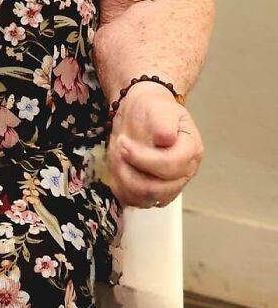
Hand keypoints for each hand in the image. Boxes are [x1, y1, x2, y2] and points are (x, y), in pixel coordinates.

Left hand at [106, 81, 203, 207]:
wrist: (142, 112)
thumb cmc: (153, 109)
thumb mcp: (159, 107)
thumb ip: (163, 122)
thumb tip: (166, 138)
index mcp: (191, 150)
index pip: (172, 166)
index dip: (145, 159)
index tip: (124, 142)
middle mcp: (184, 173)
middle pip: (159, 189)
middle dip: (131, 169)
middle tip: (118, 147)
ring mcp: (168, 186)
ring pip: (144, 198)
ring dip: (123, 177)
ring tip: (117, 154)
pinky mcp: (151, 193)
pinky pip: (133, 200)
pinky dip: (120, 186)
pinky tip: (118, 165)